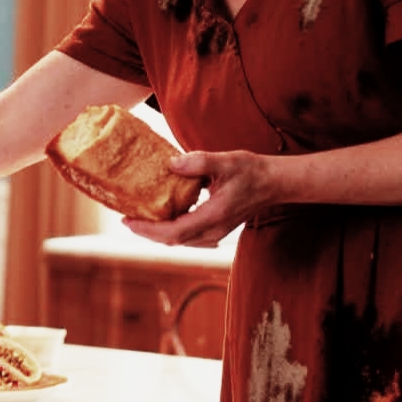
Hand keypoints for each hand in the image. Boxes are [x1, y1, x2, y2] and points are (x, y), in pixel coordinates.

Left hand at [122, 149, 273, 247]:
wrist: (275, 183)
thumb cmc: (252, 171)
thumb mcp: (226, 161)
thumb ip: (199, 163)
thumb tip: (170, 164)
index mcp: (214, 217)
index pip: (174, 232)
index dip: (148, 230)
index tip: (127, 220)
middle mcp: (213, 230)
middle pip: (172, 240)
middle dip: (147, 232)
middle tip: (125, 218)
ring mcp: (215, 232)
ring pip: (179, 240)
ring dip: (157, 232)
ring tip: (138, 217)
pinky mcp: (215, 229)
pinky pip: (187, 234)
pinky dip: (169, 228)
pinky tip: (160, 215)